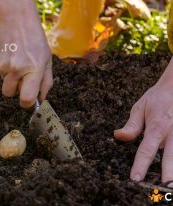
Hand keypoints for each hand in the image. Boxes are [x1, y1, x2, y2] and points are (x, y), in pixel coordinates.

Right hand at [0, 0, 52, 107]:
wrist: (15, 17)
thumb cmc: (35, 38)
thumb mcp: (47, 59)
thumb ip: (46, 82)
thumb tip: (40, 100)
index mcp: (33, 69)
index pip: (26, 99)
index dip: (27, 103)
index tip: (28, 100)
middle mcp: (16, 68)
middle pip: (10, 94)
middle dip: (15, 89)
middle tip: (23, 75)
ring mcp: (2, 64)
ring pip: (4, 81)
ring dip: (10, 76)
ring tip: (17, 58)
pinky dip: (3, 65)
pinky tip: (9, 52)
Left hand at [114, 57, 172, 184]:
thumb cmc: (158, 97)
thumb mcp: (140, 107)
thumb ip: (132, 126)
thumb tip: (118, 136)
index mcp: (156, 126)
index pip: (146, 150)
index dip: (140, 165)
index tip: (135, 178)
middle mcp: (172, 132)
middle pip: (170, 157)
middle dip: (168, 173)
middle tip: (165, 188)